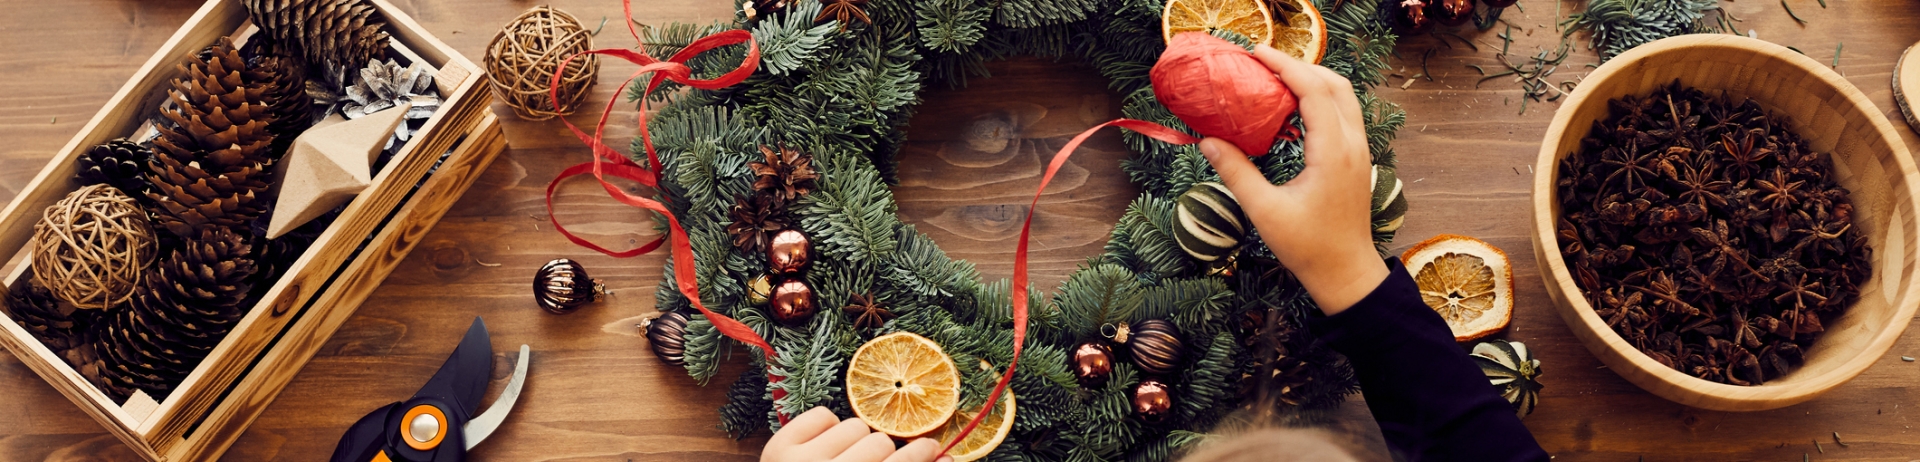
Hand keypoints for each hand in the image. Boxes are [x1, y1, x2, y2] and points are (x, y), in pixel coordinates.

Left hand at [761, 407, 952, 461]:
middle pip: (881, 444)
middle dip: (883, 453)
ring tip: (844, 460)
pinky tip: (823, 449)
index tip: (936, 449)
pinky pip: (824, 415)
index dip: (923, 456)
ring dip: (855, 441)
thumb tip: (946, 457)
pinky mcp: (779, 446)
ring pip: (855, 426)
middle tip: (882, 458)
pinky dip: (827, 428)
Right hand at [1199, 44, 1387, 314]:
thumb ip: (1236, 172)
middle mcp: (1353, 144)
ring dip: (1313, 81)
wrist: (1345, 273)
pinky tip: (1292, 110)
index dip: (1286, 66)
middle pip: (1335, 85)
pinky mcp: (1357, 159)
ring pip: (1344, 97)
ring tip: (1276, 80)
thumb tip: (1207, 140)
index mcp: (1333, 152)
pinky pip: (1343, 115)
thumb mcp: (1264, 211)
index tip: (1257, 54)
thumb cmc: (1307, 247)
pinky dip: (1320, 100)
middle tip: (1263, 63)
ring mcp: (1360, 151)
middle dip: (1300, 67)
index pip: (1314, 91)